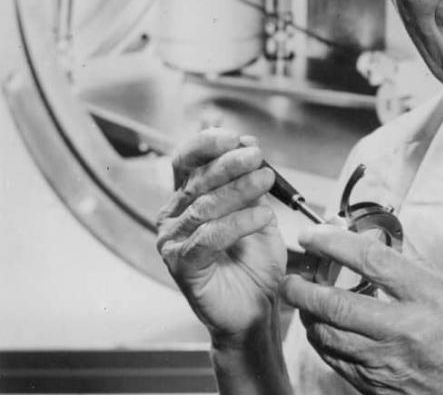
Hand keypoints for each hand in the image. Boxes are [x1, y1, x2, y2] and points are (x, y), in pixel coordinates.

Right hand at [156, 128, 285, 345]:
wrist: (256, 306)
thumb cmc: (254, 261)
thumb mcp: (258, 211)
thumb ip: (251, 183)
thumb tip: (249, 145)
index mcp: (187, 198)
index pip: (186, 161)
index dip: (208, 145)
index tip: (236, 138)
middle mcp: (174, 217)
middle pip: (198, 181)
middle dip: (230, 164)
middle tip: (257, 156)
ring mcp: (174, 242)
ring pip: (205, 207)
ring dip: (239, 190)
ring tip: (266, 180)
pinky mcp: (182, 265)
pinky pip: (209, 238)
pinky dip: (239, 224)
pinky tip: (263, 217)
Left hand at [281, 226, 442, 394]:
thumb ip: (408, 274)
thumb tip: (367, 248)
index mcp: (428, 297)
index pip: (369, 259)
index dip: (333, 242)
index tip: (314, 234)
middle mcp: (405, 330)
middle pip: (335, 303)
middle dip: (302, 288)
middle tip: (290, 278)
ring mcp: (388, 364)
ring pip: (327, 336)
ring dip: (308, 316)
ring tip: (303, 302)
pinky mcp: (377, 388)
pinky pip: (336, 362)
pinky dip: (323, 342)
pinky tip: (323, 331)